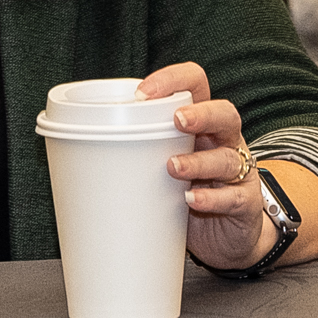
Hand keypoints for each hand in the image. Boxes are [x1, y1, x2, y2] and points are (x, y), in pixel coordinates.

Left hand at [140, 62, 272, 267]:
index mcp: (200, 125)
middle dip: (201, 114)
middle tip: (177, 120)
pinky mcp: (245, 204)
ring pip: (229, 158)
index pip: (196, 86)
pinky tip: (191, 199)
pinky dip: (212, 198)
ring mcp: (238, 173)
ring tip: (172, 167)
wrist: (221, 237)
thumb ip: (132, 150)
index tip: (143, 92)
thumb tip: (73, 144)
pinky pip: (234, 197)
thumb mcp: (159, 165)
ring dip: (199, 161)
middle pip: (225, 115)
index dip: (175, 80)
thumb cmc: (183, 192)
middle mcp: (223, 143)